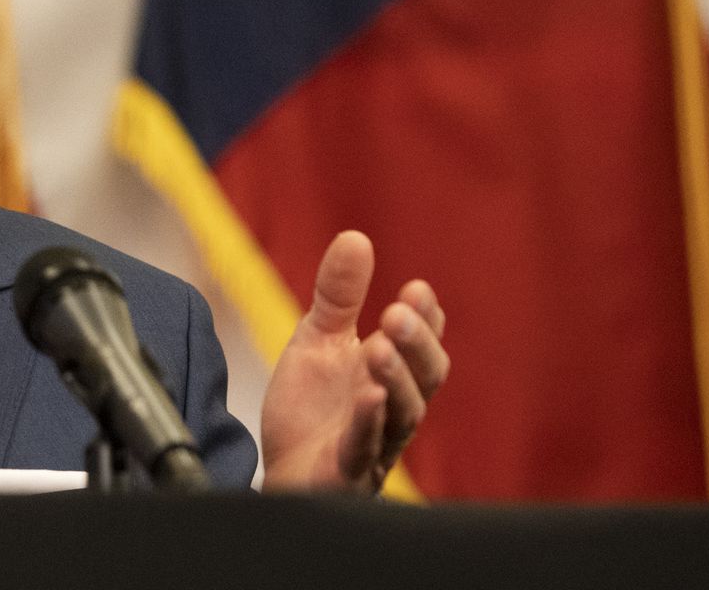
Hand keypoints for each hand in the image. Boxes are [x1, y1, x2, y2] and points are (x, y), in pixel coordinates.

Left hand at [259, 230, 447, 491]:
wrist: (282, 468)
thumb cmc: (312, 409)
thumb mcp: (319, 340)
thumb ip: (339, 296)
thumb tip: (355, 236)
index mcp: (393, 374)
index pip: (422, 345)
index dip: (426, 320)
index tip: (417, 289)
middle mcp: (395, 409)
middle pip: (425, 378)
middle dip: (415, 344)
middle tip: (398, 311)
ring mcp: (376, 444)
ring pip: (402, 414)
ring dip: (394, 378)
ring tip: (378, 345)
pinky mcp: (349, 472)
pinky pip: (365, 448)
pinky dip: (368, 422)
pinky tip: (367, 396)